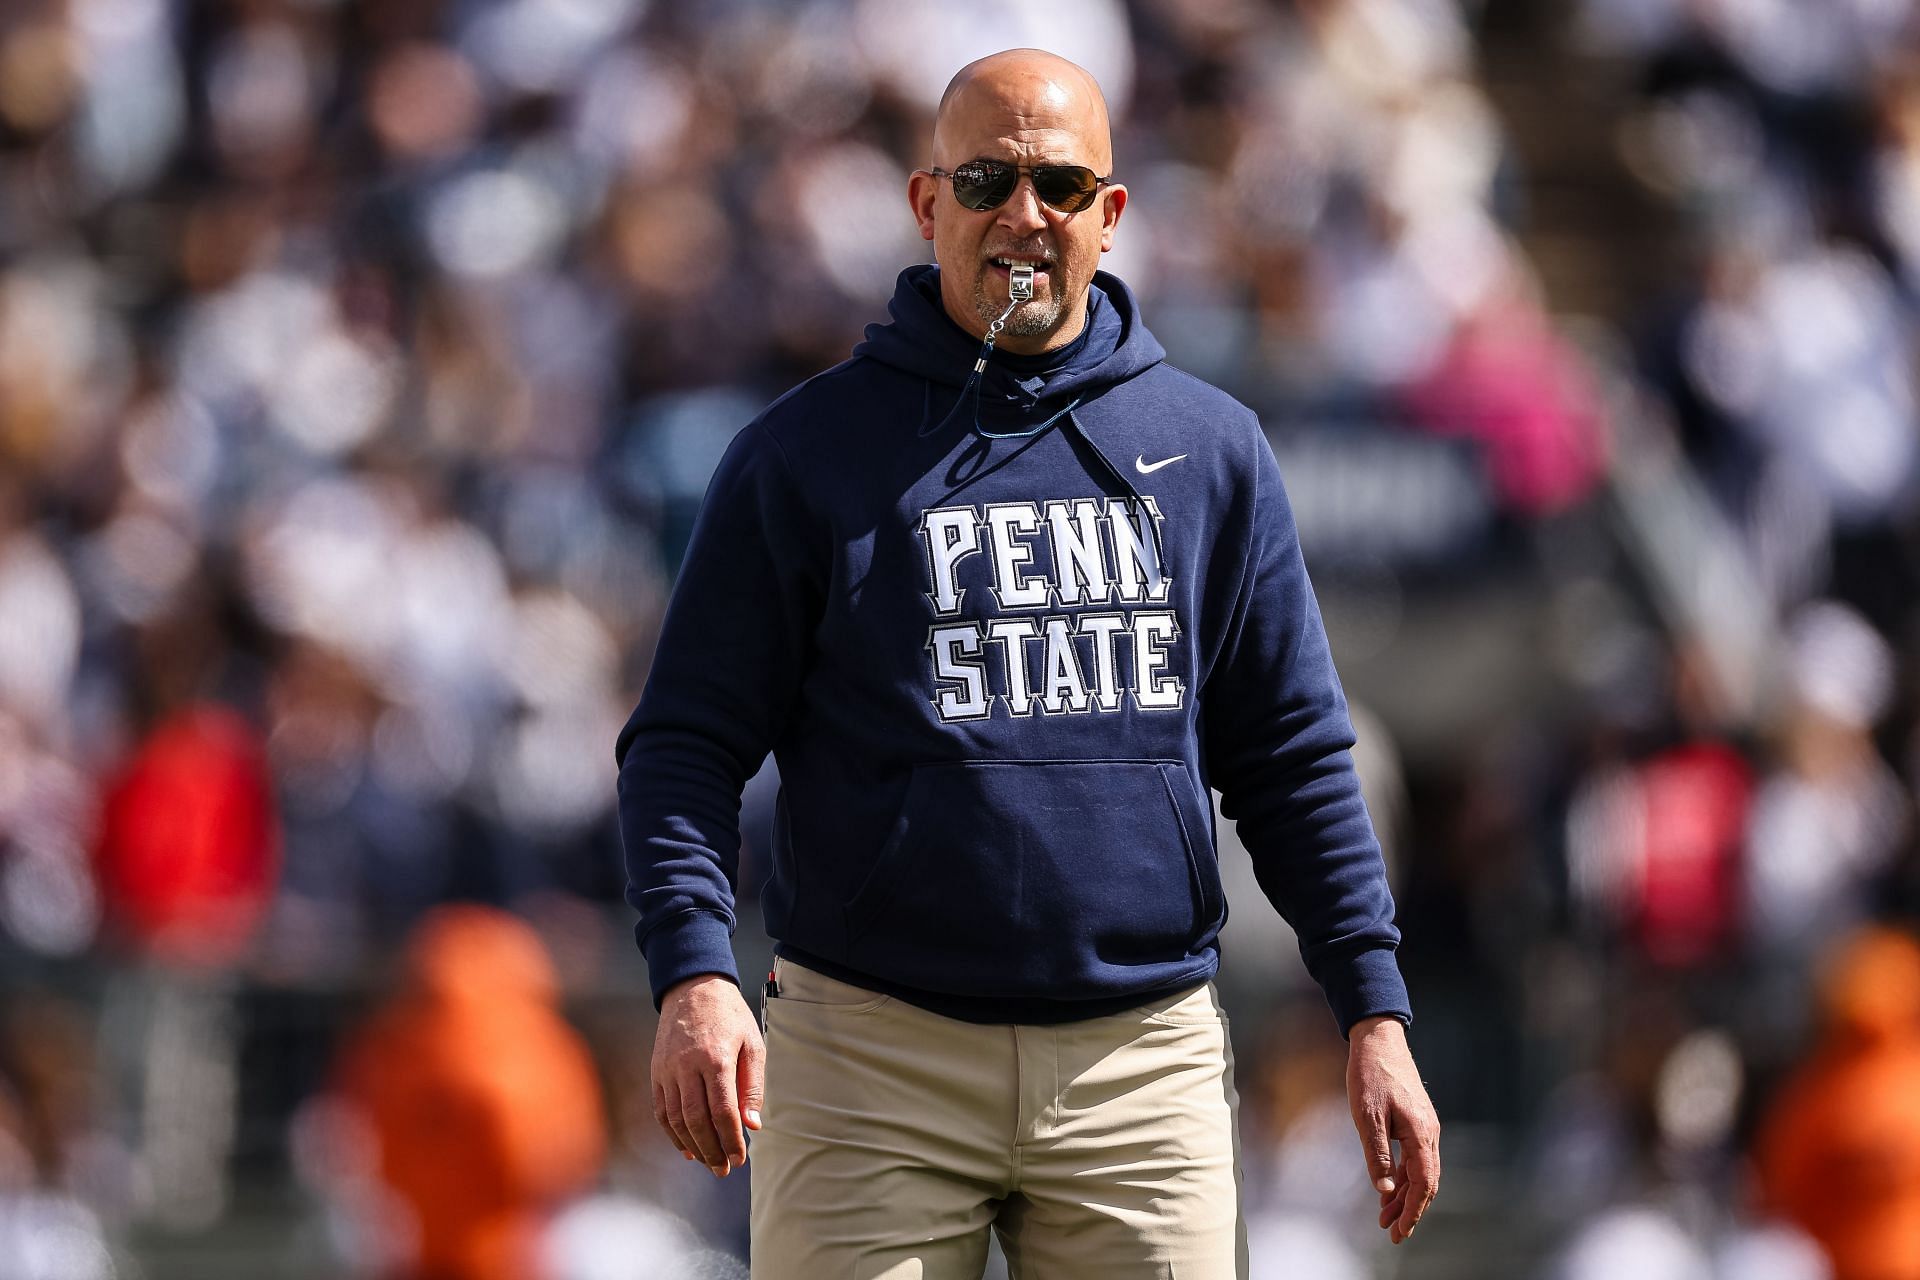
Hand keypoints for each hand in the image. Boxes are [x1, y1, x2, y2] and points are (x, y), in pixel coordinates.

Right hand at [651, 974, 764, 1176]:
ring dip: (693, 1146)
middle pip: (697, 1121)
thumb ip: (753, 1086)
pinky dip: (672, 1133)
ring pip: (676, 1119)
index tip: (740, 1158)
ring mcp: (668, 1070)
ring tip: (708, 1162)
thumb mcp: (752, 1044)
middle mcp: (688, 1066)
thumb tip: (753, 1125)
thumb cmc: (730, 1016)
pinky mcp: (656, 1071)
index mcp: (716, 1059)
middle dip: (712, 1150)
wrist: (693, 987)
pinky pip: (661, 1110)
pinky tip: (686, 1148)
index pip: (723, 1111)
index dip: (731, 1139)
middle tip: (724, 1169)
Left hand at [1346, 1015, 1439, 1243]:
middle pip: (1426, 1183)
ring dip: (1405, 1196)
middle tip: (1392, 1233)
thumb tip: (1386, 1189)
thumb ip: (1378, 1153)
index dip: (1413, 1211)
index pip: (1423, 1184)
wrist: (1379, 1039)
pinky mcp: (1416, 1122)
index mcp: (1421, 1133)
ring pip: (1421, 1172)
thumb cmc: (1371, 1074)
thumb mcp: (1366, 1115)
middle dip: (1410, 1210)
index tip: (1400, 1232)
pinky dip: (1404, 1177)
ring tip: (1385, 1217)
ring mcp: (1425, 1127)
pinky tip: (1389, 1187)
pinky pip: (1415, 1158)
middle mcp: (1429, 1133)